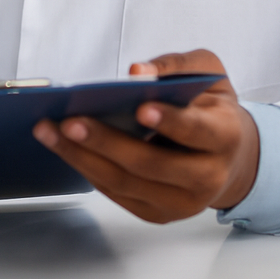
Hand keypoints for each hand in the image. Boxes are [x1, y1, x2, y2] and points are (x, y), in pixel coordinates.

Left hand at [32, 50, 259, 223]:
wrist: (229, 155)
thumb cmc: (211, 108)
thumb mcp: (207, 72)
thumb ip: (177, 65)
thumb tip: (137, 70)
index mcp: (224, 136)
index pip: (196, 131)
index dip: (170, 121)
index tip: (141, 107)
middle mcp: (206, 177)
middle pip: (151, 165)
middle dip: (106, 142)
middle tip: (70, 121)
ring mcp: (181, 202)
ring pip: (126, 184)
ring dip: (82, 158)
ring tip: (50, 131)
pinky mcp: (158, 213)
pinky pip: (117, 193)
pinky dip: (87, 169)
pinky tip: (63, 147)